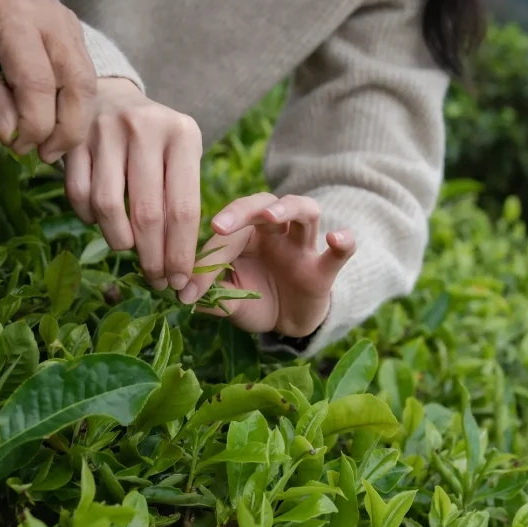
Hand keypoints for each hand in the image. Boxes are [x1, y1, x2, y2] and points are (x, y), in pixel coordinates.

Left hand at [0, 0, 95, 160]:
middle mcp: (52, 19)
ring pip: (89, 87)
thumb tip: (11, 135)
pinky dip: (75, 110)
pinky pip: (86, 81)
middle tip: (42, 155)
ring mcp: (70, 26)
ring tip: (49, 147)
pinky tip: (54, 126)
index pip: (37, 84)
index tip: (15, 146)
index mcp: (13, 20)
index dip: (33, 125)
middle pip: (77, 86)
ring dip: (74, 125)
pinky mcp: (77, 37)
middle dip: (65, 131)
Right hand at [65, 78, 203, 290]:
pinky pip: (77, 195)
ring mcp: (105, 131)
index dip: (180, 252)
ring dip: (119, 241)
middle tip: (156, 280)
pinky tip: (102, 221)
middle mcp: (145, 128)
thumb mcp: (182, 154)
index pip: (184, 208)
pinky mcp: (73, 139)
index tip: (179, 280)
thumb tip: (180, 266)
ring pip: (108, 207)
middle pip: (148, 214)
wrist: (112, 97)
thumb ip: (183, 200)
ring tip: (129, 250)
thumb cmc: (156, 139)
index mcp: (183, 134)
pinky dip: (90, 218)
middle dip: (152, 257)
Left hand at [179, 193, 356, 337]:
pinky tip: (337, 237)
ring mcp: (302, 246)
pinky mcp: (324, 270)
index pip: (226, 236)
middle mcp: (275, 232)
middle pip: (261, 204)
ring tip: (272, 215)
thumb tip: (184, 295)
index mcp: (246, 235)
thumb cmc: (256, 300)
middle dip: (240, 210)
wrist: (288, 322)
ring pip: (304, 210)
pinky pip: (340, 252)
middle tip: (219, 226)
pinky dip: (344, 241)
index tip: (186, 290)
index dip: (206, 260)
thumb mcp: (230, 301)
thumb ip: (211, 295)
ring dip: (288, 207)